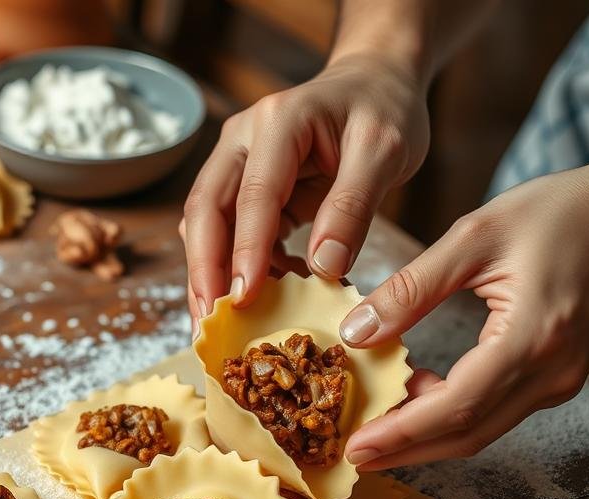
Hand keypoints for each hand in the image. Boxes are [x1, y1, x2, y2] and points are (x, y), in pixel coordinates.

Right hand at [180, 53, 429, 330]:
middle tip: (208, 326)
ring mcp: (235, 162)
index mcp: (278, 123)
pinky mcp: (243, 188)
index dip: (245, 250)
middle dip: (204, 271)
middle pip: (205, 210)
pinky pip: (229, 233)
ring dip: (208, 276)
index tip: (243, 299)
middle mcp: (242, 140)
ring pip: (205, 225)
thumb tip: (326, 267)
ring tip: (216, 326)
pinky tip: (259, 300)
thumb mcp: (385, 151)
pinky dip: (238, 269)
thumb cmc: (384, 110)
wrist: (376, 82)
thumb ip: (353, 206)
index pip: (252, 194)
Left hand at [341, 142, 588, 469]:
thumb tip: (356, 333)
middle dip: (406, 449)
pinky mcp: (559, 376)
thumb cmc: (567, 211)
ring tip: (372, 427)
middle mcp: (552, 373)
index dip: (402, 432)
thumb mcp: (476, 235)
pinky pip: (497, 409)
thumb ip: (412, 288)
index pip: (457, 406)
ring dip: (426, 435)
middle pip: (468, 434)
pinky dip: (452, 414)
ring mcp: (561, 380)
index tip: (356, 446)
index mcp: (533, 337)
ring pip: (483, 429)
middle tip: (352, 454)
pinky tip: (415, 393)